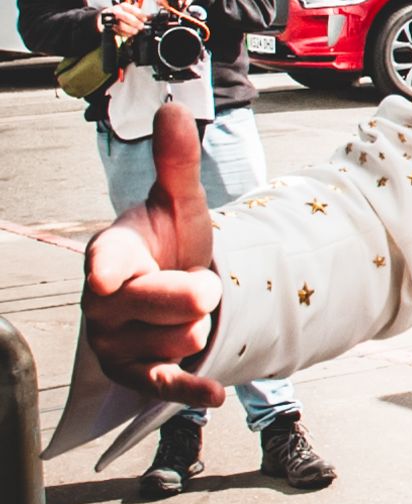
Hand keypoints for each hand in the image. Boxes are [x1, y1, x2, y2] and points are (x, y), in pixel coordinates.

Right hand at [81, 104, 224, 405]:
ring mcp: (117, 342)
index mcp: (110, 254)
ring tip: (189, 313)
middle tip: (201, 284)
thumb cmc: (170, 244)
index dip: (108, 270)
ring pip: (176, 340)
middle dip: (191, 295)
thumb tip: (174, 109)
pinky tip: (215, 394)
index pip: (105, 263)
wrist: (176, 290)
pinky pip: (165, 386)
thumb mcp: (180, 204)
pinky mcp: (136, 375)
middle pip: (158, 305)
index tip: (107, 276)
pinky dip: (191, 391)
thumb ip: (176, 163)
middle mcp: (104, 302)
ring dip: (197, 327)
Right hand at [102, 2, 144, 38]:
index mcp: (123, 6)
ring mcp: (111, 18)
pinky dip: (125, 33)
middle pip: (126, 17)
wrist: (106, 18)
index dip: (140, 15)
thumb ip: (139, 14)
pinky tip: (129, 34)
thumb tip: (150, 17)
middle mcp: (116, 11)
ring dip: (130, 29)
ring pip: (121, 25)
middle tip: (141, 26)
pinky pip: (117, 31)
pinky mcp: (108, 26)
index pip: (132, 9)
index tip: (145, 19)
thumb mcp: (130, 12)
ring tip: (135, 31)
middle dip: (135, 23)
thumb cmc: (121, 14)